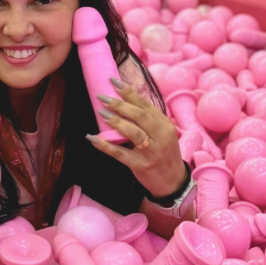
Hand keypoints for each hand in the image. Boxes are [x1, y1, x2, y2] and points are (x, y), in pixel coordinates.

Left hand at [86, 78, 185, 197]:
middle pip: (139, 116)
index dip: (129, 92)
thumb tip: (125, 99)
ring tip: (101, 112)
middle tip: (103, 97)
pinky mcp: (141, 165)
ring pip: (132, 133)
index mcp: (165, 125)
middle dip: (120, 104)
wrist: (172, 182)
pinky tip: (93, 138)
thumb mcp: (163, 134)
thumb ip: (148, 119)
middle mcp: (160, 136)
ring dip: (115, 121)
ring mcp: (151, 152)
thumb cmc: (164, 153)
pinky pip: (120, 154)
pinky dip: (105, 146)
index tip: (114, 82)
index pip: (146, 105)